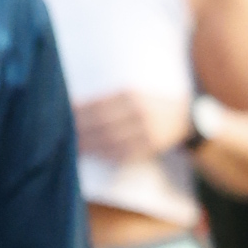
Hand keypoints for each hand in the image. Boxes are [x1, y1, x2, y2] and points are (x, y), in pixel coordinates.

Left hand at [73, 86, 192, 165]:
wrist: (186, 116)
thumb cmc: (151, 102)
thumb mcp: (135, 93)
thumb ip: (110, 100)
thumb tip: (78, 108)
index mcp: (132, 94)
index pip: (98, 105)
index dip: (79, 112)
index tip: (63, 116)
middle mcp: (138, 111)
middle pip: (101, 124)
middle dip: (80, 132)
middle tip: (62, 136)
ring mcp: (146, 130)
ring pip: (110, 141)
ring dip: (89, 146)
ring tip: (74, 147)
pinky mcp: (150, 145)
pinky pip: (123, 152)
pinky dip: (105, 154)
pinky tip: (94, 154)